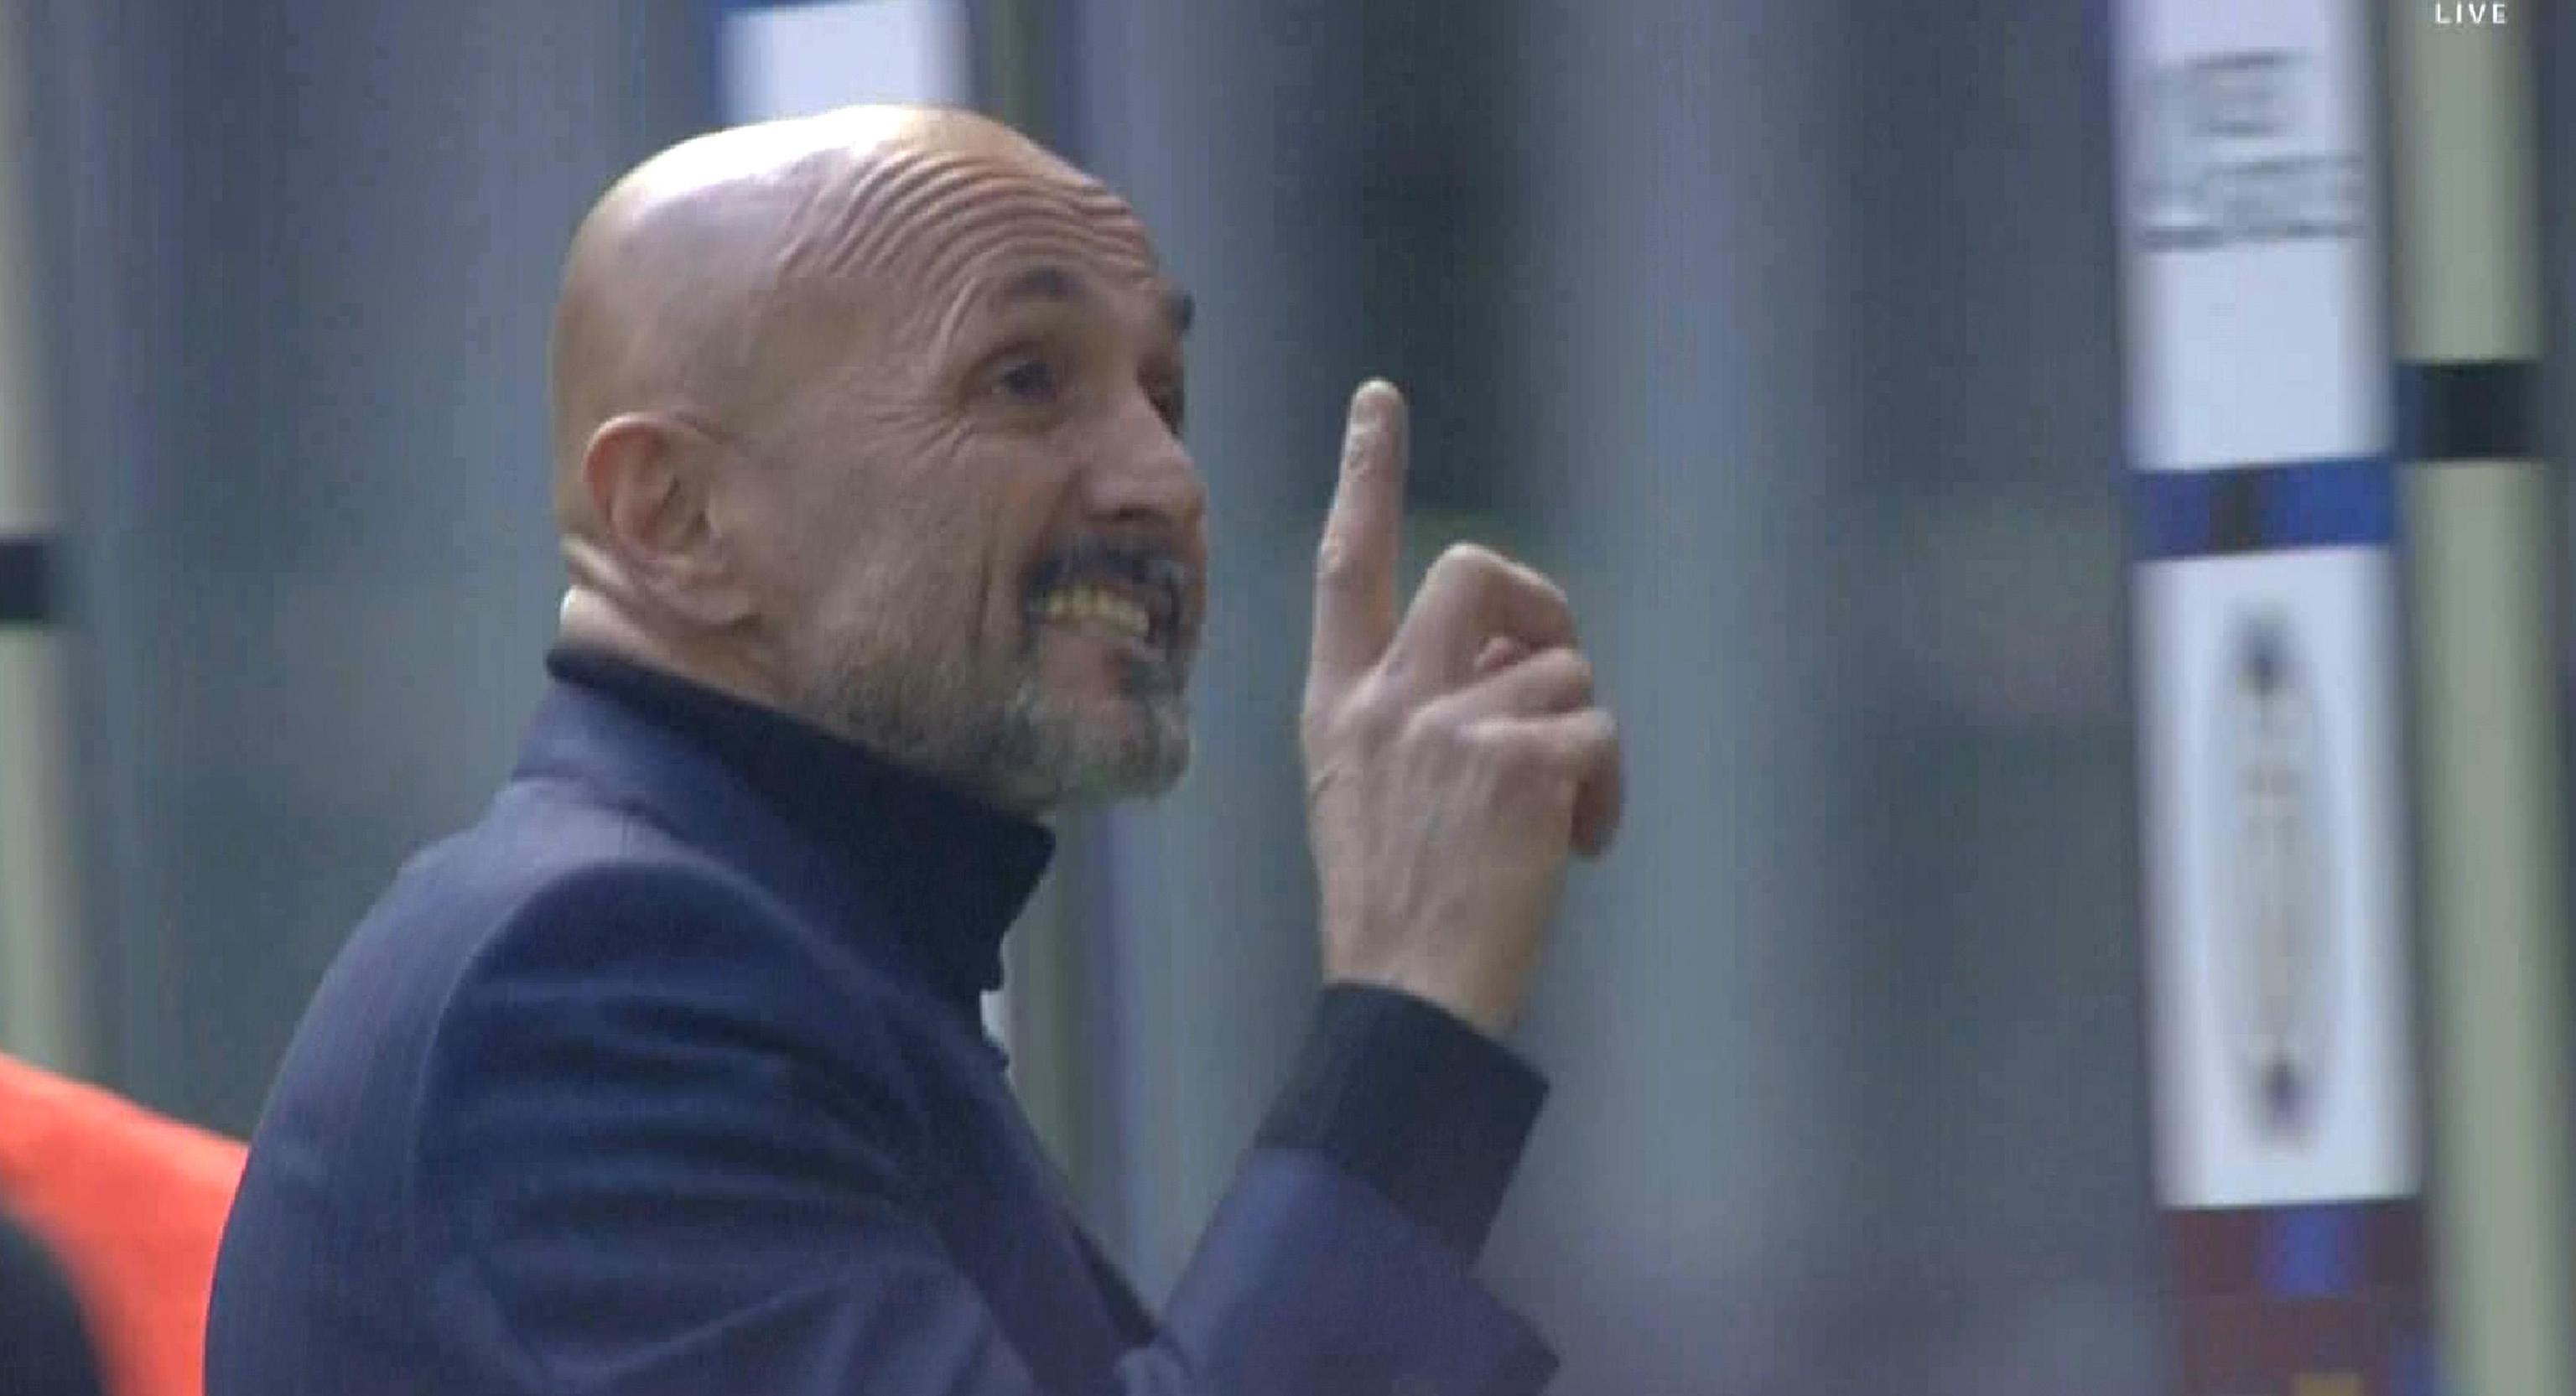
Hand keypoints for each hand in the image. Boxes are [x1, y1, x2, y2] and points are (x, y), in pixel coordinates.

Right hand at [1300, 380, 1624, 1037]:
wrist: (1408, 997)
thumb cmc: (1396, 907)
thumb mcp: (1365, 791)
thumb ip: (1416, 710)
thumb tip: (1510, 660)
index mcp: (1339, 705)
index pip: (1348, 565)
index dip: (1367, 475)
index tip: (1380, 400)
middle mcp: (1390, 699)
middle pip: (1473, 572)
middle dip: (1533, 601)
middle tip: (1549, 664)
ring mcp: (1453, 725)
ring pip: (1561, 667)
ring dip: (1580, 736)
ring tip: (1557, 819)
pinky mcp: (1519, 761)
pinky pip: (1600, 731)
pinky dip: (1607, 791)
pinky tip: (1579, 845)